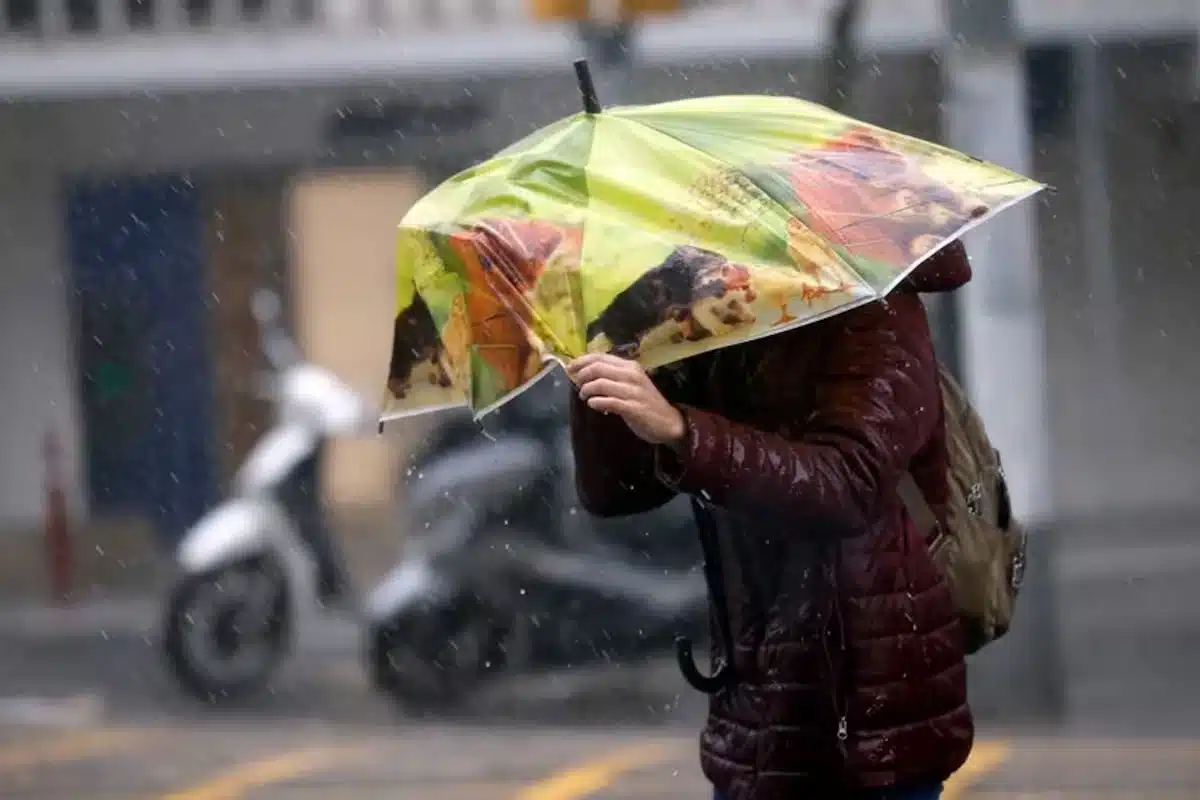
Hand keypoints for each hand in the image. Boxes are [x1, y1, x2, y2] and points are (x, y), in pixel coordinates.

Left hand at [566, 354, 686, 445]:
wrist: (668, 422)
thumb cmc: (645, 402)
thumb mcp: (630, 383)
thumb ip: (612, 376)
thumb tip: (585, 373)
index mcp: (630, 366)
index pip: (600, 356)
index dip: (582, 361)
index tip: (570, 368)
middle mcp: (632, 375)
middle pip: (598, 368)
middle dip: (582, 375)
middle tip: (577, 384)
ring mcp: (633, 391)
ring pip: (601, 383)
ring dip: (587, 390)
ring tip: (584, 396)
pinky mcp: (633, 408)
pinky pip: (609, 402)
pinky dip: (597, 402)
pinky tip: (593, 405)